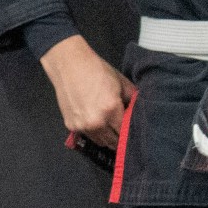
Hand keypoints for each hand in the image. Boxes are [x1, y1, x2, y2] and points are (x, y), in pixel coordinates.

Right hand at [39, 35, 135, 151]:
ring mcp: (82, 126)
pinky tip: (95, 121)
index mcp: (111, 110)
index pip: (126, 133)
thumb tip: (138, 111)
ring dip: (107, 138)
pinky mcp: (71, 126)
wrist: (69, 65)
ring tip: (111, 129)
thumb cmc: (97, 70)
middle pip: (113, 142)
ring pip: (100, 142)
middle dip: (120, 139)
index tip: (135, 134)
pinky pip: (88, 135)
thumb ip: (132, 99)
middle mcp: (96, 123)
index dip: (131, 134)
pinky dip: (94, 132)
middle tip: (124, 133)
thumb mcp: (121, 82)